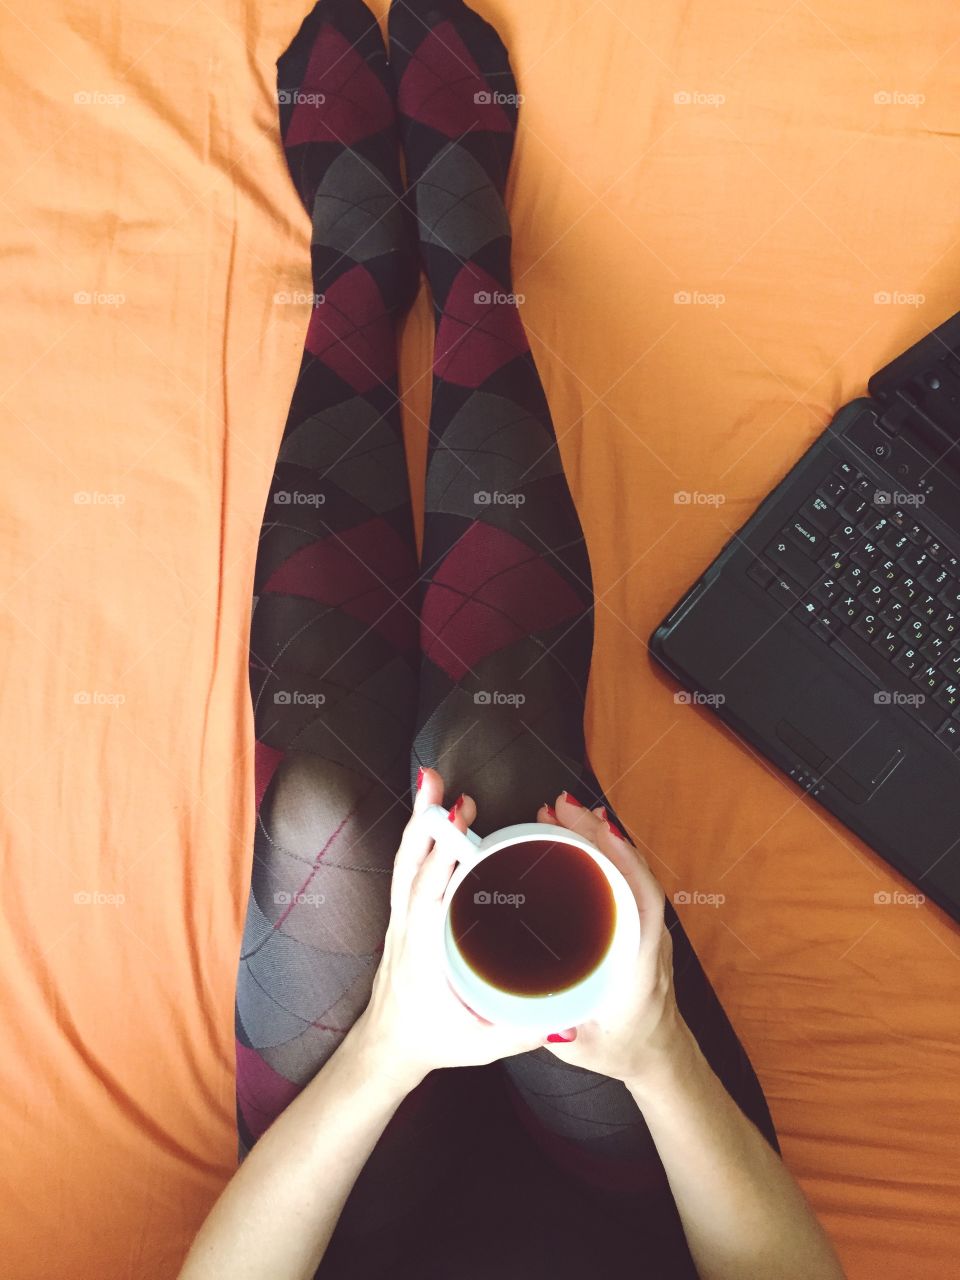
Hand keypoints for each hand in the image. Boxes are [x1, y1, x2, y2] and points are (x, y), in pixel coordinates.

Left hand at [347, 768, 543, 1092]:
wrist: (388, 1047)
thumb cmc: (431, 1040)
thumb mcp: (480, 1045)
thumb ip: (522, 1033)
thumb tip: (567, 1016)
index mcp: (421, 952)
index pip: (427, 895)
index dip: (440, 856)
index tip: (458, 822)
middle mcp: (406, 928)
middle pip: (410, 865)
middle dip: (425, 822)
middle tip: (440, 785)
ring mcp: (402, 918)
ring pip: (406, 861)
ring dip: (419, 821)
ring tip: (433, 784)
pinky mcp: (406, 914)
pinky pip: (409, 868)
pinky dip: (420, 837)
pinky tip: (432, 814)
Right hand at [532, 792, 689, 1087]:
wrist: (659, 1056)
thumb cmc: (626, 1048)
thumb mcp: (588, 1047)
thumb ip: (562, 1035)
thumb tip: (538, 1016)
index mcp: (642, 961)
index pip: (642, 898)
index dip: (622, 859)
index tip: (594, 829)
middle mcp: (650, 936)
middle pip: (632, 870)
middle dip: (597, 833)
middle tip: (558, 808)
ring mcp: (646, 927)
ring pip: (629, 868)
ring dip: (598, 836)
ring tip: (560, 812)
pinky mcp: (638, 924)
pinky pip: (625, 877)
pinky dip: (602, 850)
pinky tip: (577, 835)